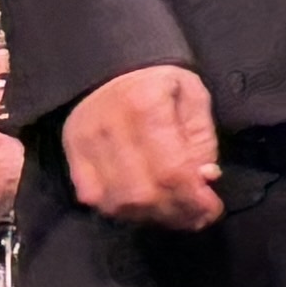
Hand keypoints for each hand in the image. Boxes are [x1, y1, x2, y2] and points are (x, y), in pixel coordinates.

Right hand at [60, 63, 222, 230]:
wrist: (111, 70)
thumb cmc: (160, 84)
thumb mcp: (193, 97)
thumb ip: (202, 140)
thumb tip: (205, 179)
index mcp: (145, 106)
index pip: (171, 171)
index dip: (194, 200)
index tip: (213, 208)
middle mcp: (109, 128)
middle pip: (143, 194)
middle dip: (176, 213)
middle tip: (198, 216)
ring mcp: (85, 144)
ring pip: (118, 202)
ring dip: (152, 216)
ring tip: (176, 212)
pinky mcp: (72, 155)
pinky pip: (95, 199)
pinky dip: (123, 211)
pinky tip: (145, 206)